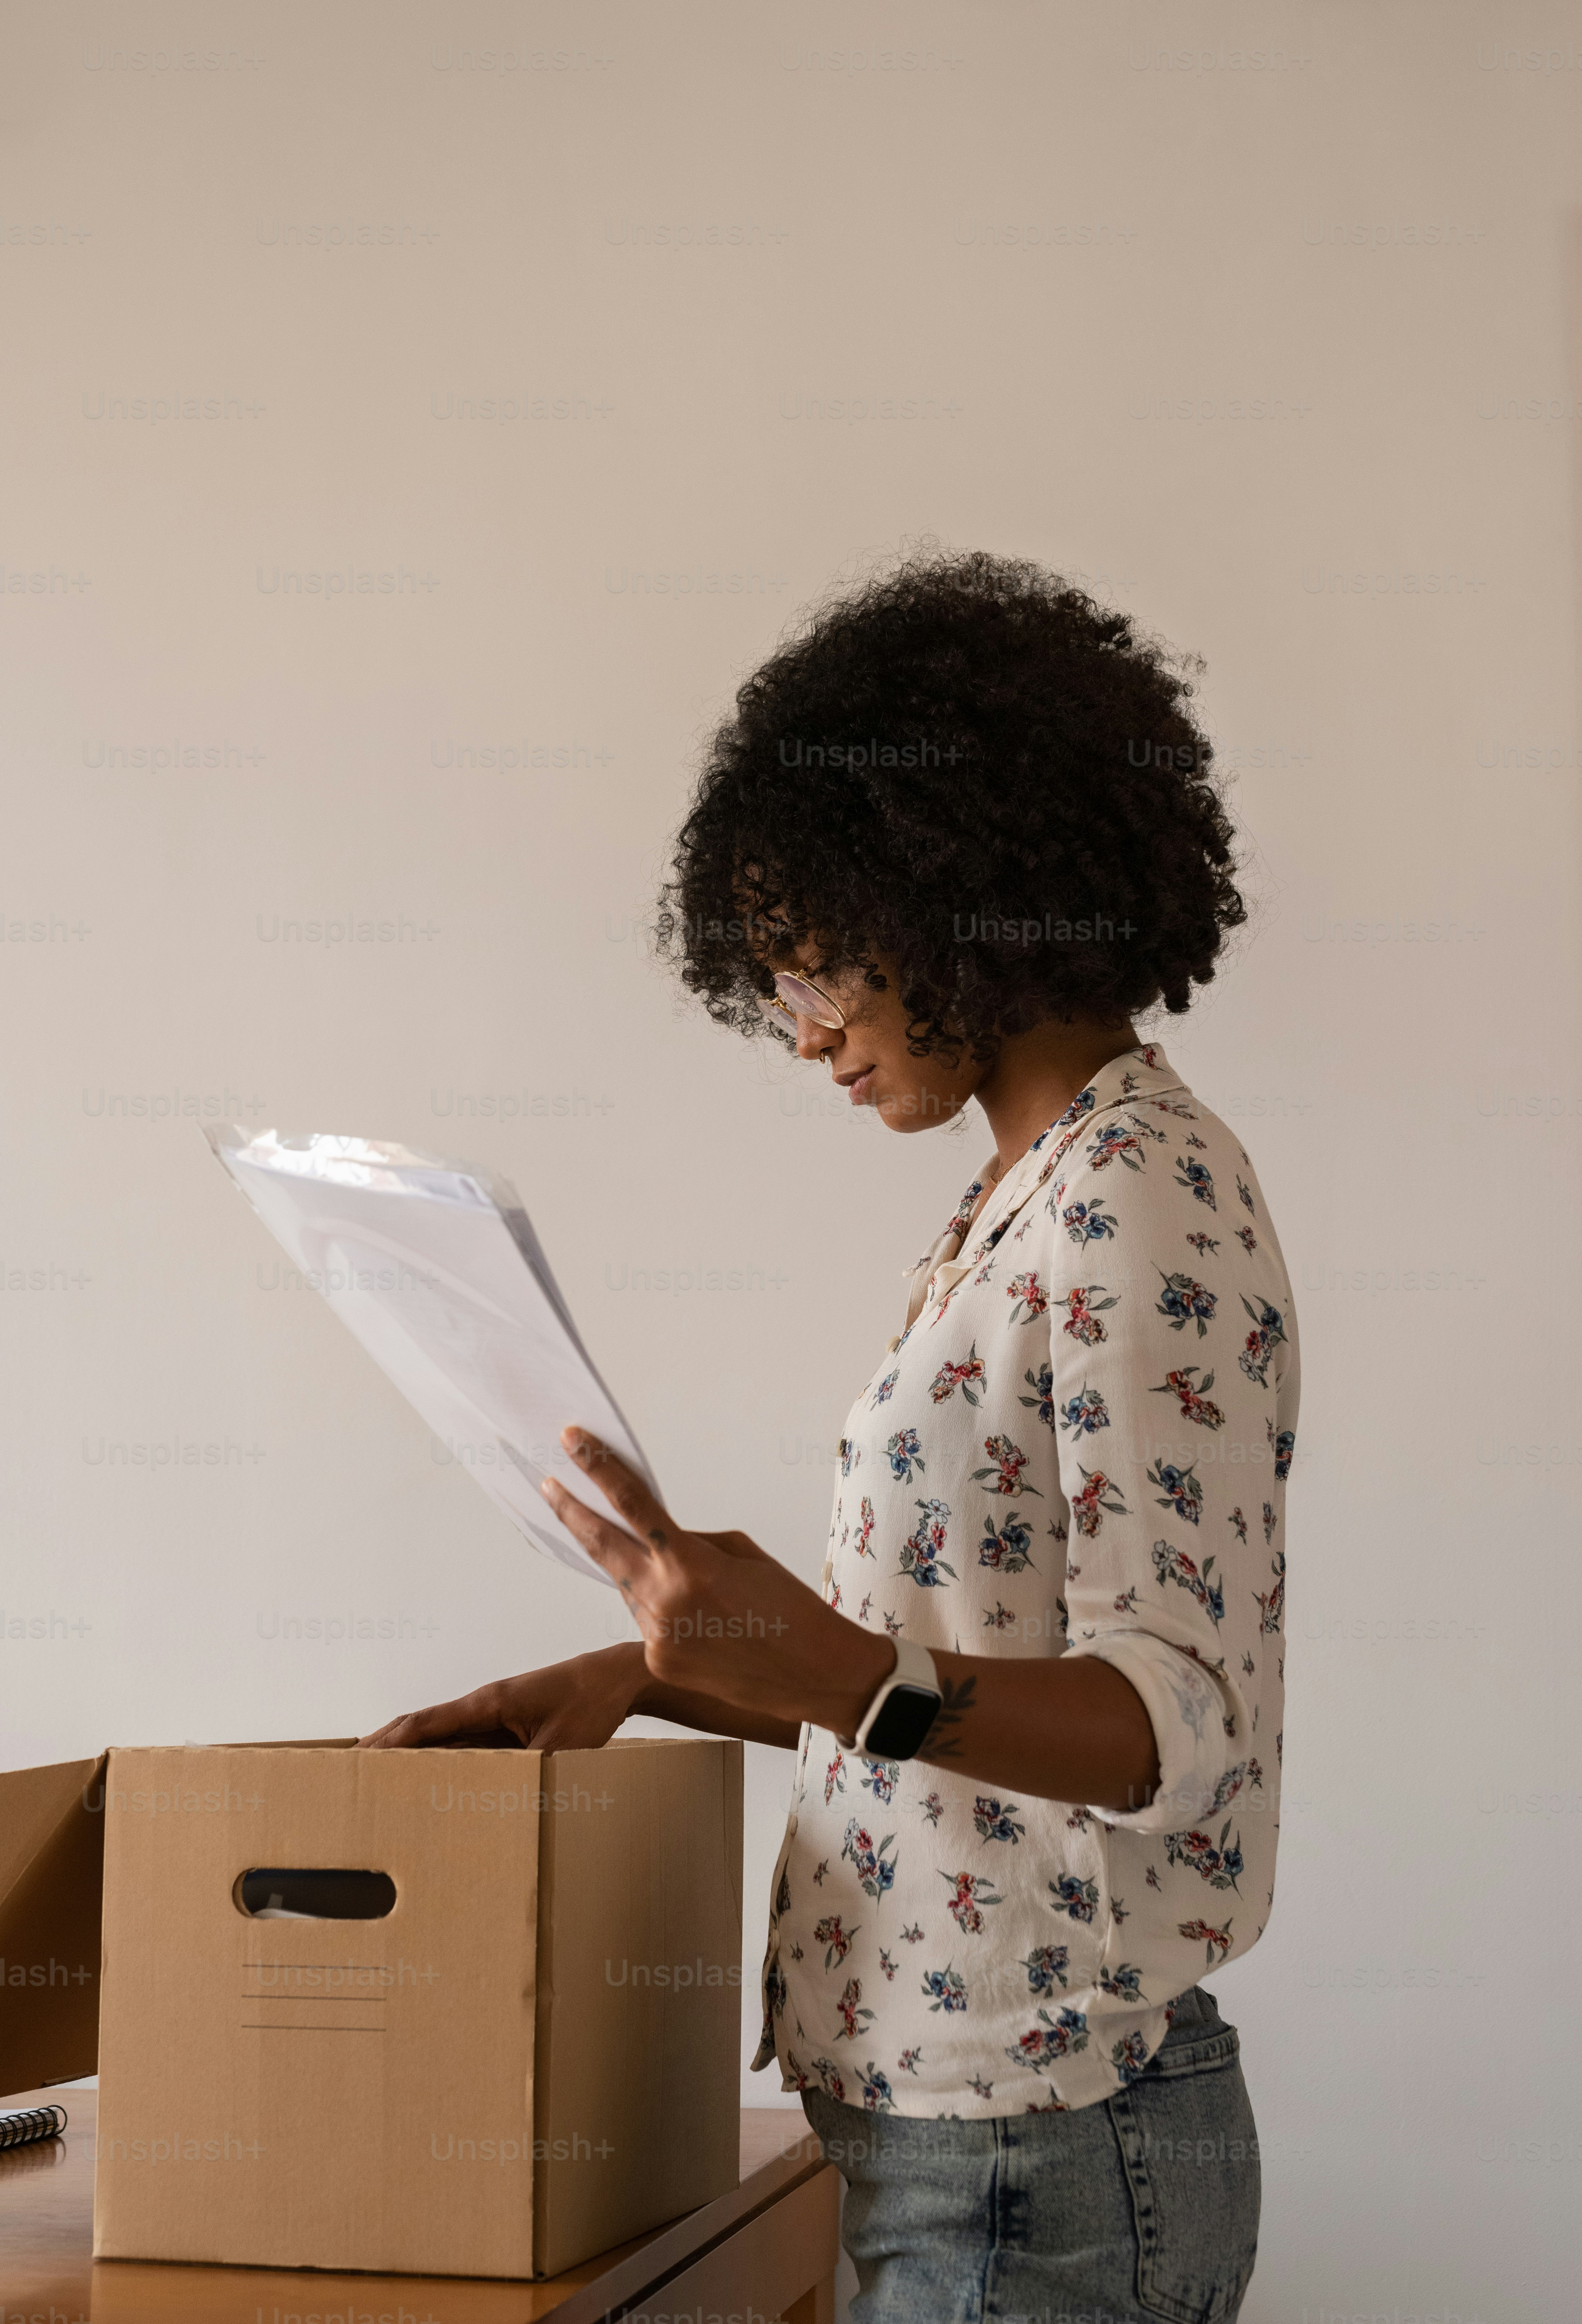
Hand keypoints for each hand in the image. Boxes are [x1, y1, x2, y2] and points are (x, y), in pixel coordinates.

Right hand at [356, 1642, 648, 1751]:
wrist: (616, 1680)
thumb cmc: (590, 1702)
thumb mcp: (558, 1743)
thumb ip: (525, 1769)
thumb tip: (495, 1800)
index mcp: (488, 1702)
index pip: (425, 1723)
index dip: (390, 1741)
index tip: (358, 1756)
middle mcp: (484, 1705)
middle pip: (423, 1727)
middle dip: (387, 1747)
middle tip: (352, 1772)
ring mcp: (494, 1714)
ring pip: (442, 1736)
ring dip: (412, 1754)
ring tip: (380, 1779)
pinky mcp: (508, 1724)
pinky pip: (467, 1743)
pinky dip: (444, 1759)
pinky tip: (433, 1779)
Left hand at [541, 1427, 893, 1738]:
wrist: (816, 1675)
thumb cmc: (791, 1607)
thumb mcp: (744, 1555)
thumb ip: (691, 1542)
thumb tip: (656, 1539)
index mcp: (690, 1563)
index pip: (632, 1504)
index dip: (598, 1468)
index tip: (572, 1441)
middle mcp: (664, 1601)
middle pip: (602, 1545)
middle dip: (571, 1512)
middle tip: (549, 1485)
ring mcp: (657, 1637)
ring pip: (627, 1587)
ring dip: (632, 1568)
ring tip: (665, 1565)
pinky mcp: (658, 1663)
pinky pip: (645, 1621)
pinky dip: (658, 1607)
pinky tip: (695, 1614)